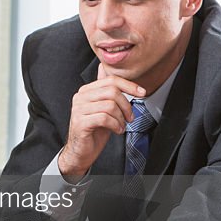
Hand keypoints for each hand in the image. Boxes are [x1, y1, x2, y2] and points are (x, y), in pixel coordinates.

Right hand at [57, 66, 145, 180]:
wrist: (80, 151)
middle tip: (130, 117)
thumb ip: (104, 89)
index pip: (110, 80)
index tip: (141, 93)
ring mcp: (78, 110)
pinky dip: (116, 125)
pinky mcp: (80, 122)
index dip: (129, 85)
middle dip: (126, 105)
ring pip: (110, 106)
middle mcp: (80, 97)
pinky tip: (116, 130)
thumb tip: (103, 68)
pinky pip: (105, 118)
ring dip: (121, 118)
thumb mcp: (102, 108)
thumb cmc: (93, 131)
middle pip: (112, 91)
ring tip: (121, 125)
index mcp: (86, 91)